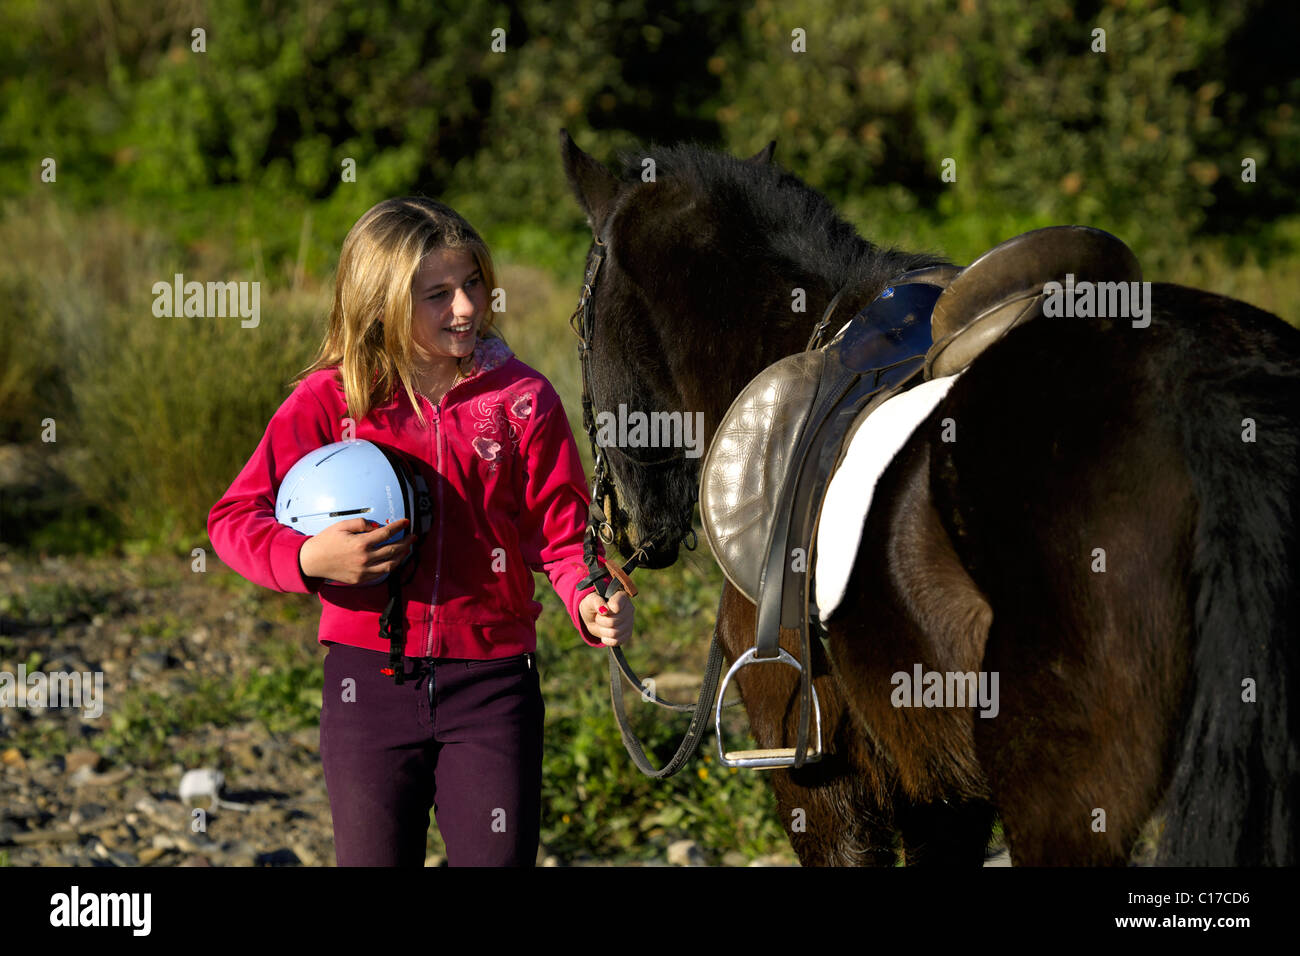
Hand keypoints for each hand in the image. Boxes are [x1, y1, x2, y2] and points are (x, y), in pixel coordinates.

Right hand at [298, 518, 412, 584]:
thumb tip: (377, 526)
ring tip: (407, 549)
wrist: (312, 561)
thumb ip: (361, 523)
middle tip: (413, 536)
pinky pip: (380, 574)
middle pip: (393, 550)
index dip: (398, 527)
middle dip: (406, 542)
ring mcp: (363, 571)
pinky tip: (393, 560)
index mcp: (361, 543)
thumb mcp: (341, 526)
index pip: (386, 533)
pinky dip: (390, 566)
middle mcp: (364, 559)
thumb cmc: (326, 541)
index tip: (406, 522)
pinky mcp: (360, 579)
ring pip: (391, 565)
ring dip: (401, 556)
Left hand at [579, 588, 633, 646]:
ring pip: (614, 633)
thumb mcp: (590, 601)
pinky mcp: (628, 634)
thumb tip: (604, 610)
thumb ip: (596, 601)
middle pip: (613, 622)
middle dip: (600, 621)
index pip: (616, 606)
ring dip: (602, 630)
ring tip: (601, 624)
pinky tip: (604, 633)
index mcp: (621, 596)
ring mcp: (630, 622)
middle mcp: (629, 608)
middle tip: (598, 616)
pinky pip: (616, 641)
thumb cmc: (593, 606)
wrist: (594, 617)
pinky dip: (606, 639)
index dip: (606, 610)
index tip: (601, 609)